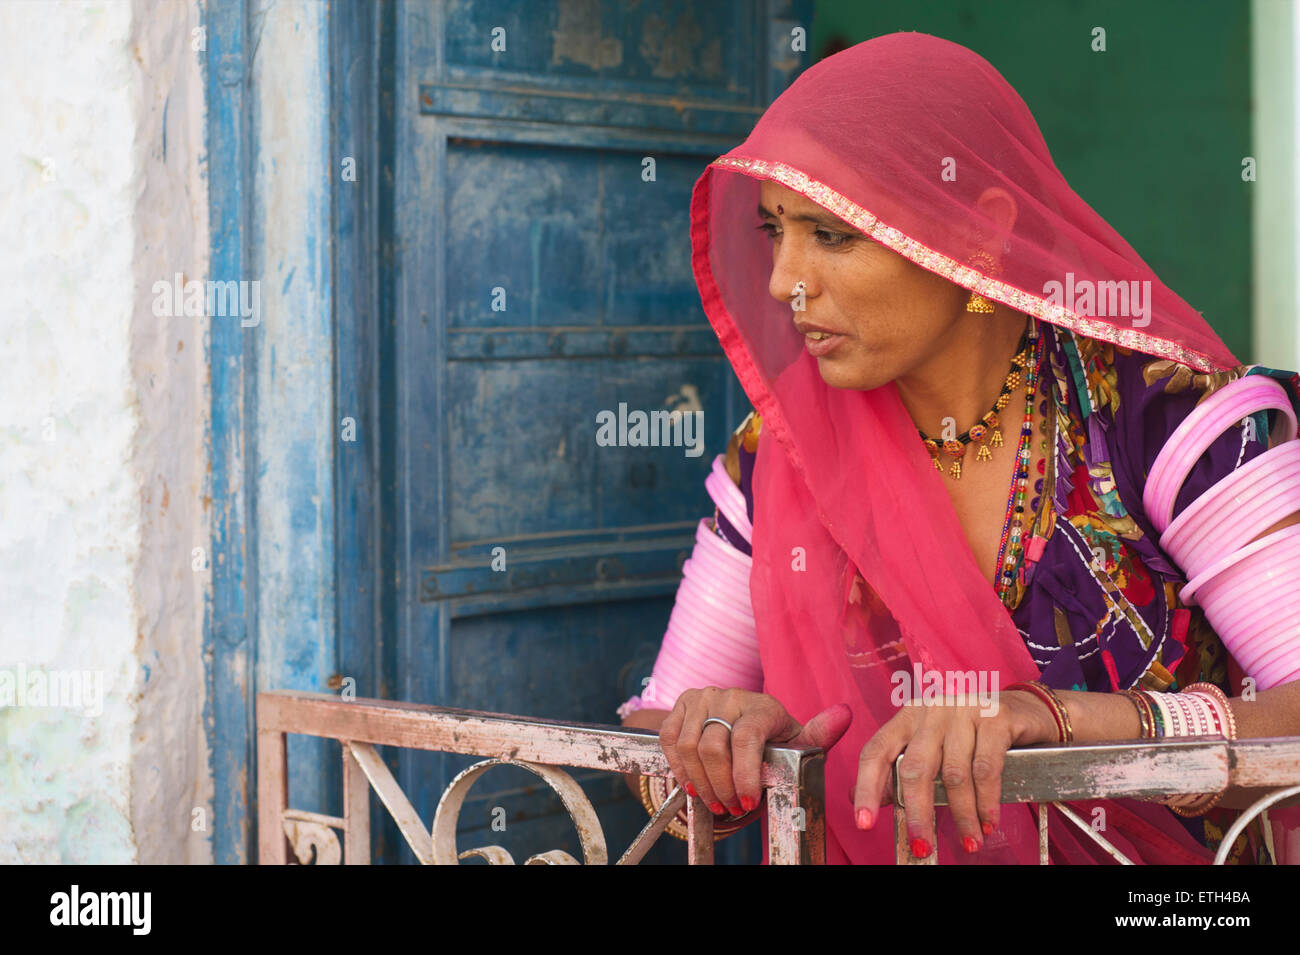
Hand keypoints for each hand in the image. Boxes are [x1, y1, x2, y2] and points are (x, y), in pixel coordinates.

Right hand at [658, 687, 852, 816]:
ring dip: (700, 782)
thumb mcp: (798, 742)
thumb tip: (845, 714)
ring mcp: (704, 697)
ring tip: (715, 800)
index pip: (746, 738)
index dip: (744, 775)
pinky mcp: (682, 704)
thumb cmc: (775, 740)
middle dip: (721, 786)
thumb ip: (820, 734)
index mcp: (763, 705)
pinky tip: (694, 784)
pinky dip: (679, 768)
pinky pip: (670, 739)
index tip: (748, 803)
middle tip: (731, 807)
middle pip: (713, 746)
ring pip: (688, 746)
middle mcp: (731, 696)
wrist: (738, 725)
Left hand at [852, 690, 1057, 857]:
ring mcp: (963, 711)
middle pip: (914, 768)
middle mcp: (931, 711)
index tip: (864, 822)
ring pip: (953, 774)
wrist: (1026, 710)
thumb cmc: (972, 735)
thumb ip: (902, 770)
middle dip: (918, 813)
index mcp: (907, 718)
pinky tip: (988, 822)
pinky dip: (987, 801)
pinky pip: (986, 769)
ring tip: (970, 842)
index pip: (876, 752)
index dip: (867, 788)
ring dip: (962, 815)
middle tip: (922, 847)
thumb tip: (866, 801)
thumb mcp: (934, 748)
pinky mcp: (995, 718)